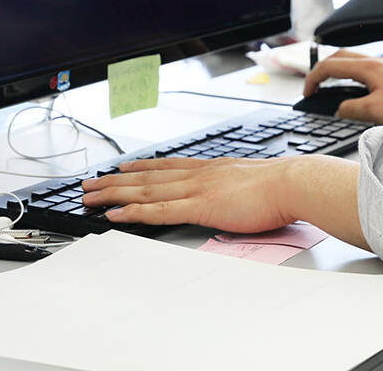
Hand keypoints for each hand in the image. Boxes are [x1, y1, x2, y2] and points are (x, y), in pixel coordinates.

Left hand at [81, 154, 366, 246]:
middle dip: (114, 181)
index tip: (120, 168)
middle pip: (146, 177)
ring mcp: (197, 189)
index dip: (139, 167)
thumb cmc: (279, 186)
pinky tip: (116, 215)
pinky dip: (135, 212)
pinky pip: (160, 211)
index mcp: (209, 168)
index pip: (166, 166)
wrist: (293, 183)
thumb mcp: (249, 181)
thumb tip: (230, 196)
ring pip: (145, 191)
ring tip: (90, 198)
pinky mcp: (201, 207)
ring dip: (114, 194)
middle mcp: (197, 174)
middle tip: (89, 184)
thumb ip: (232, 187)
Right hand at [304, 50, 382, 129]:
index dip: (313, 78)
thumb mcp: (375, 112)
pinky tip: (352, 91)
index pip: (330, 65)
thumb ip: (351, 110)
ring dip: (335, 72)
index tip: (307, 92)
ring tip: (328, 88)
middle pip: (338, 57)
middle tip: (313, 86)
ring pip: (351, 62)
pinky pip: (362, 70)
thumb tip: (338, 110)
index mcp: (368, 67)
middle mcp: (375, 62)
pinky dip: (349, 77)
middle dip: (321, 70)